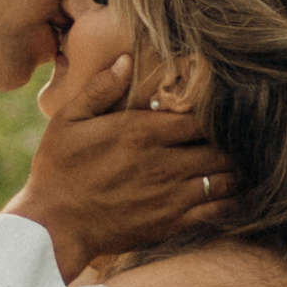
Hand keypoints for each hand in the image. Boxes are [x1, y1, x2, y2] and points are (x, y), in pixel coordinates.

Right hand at [7, 45, 232, 280]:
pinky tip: (226, 196)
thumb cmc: (57, 170)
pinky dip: (227, 202)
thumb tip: (126, 60)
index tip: (215, 117)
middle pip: (219, 148)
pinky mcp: (169, 224)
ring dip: (232, 172)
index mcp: (141, 132)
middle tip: (233, 142)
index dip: (213, 116)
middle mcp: (162, 163)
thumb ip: (100, 88)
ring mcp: (169, 196)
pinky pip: (214, 211)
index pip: (199, 118)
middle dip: (229, 144)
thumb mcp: (68, 120)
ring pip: (223, 179)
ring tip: (233, 166)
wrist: (52, 226)